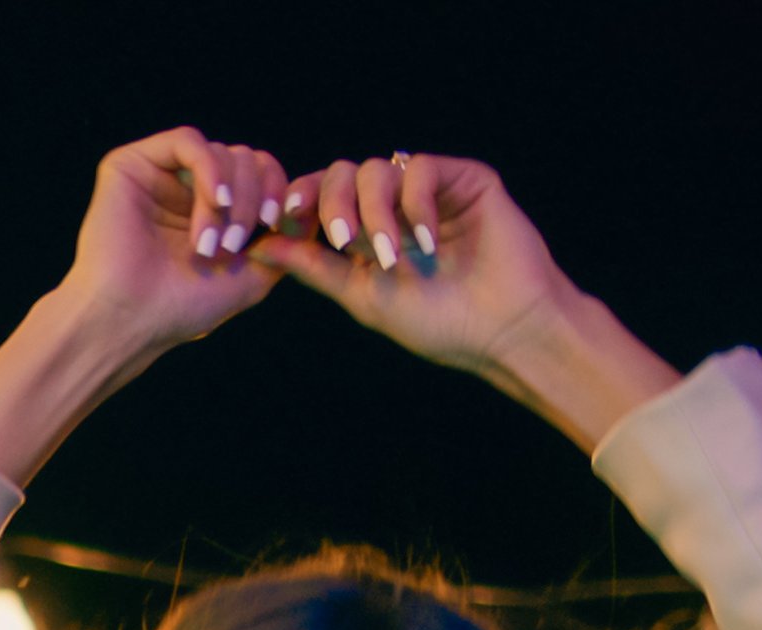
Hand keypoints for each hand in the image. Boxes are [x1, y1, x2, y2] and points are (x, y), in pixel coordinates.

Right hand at [0, 129, 287, 485]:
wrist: (128, 319)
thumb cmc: (181, 307)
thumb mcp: (253, 276)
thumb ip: (287, 241)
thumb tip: (312, 208)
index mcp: (213, 209)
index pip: (263, 175)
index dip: (279, 193)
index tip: (278, 226)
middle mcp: (187, 188)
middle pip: (248, 160)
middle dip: (254, 200)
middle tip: (233, 246)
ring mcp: (160, 174)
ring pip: (224, 152)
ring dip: (230, 199)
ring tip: (209, 244)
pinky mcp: (132, 164)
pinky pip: (189, 141)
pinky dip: (211, 170)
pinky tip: (217, 201)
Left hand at [253, 152, 680, 450]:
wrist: (504, 329)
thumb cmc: (436, 323)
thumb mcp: (361, 295)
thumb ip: (312, 268)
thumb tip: (257, 248)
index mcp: (363, 231)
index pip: (318, 197)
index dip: (296, 201)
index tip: (282, 220)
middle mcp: (393, 205)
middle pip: (341, 173)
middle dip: (334, 205)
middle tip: (344, 242)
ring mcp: (430, 189)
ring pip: (377, 168)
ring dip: (375, 212)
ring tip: (394, 255)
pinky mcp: (465, 179)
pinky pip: (421, 168)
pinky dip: (415, 203)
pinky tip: (428, 240)